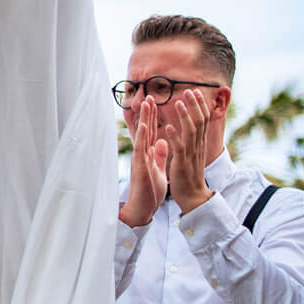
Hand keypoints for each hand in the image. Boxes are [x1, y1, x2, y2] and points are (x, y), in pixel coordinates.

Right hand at [120, 98, 168, 227]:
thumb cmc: (149, 190)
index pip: (151, 132)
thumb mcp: (158, 168)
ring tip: (146, 104)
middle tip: (149, 96)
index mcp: (148, 154)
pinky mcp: (140, 166)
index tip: (155, 102)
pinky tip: (145, 125)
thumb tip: (163, 142)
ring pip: (142, 134)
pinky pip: (141, 149)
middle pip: (145, 129)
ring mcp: (139, 158)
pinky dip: (142, 136)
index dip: (153, 117)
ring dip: (144, 119)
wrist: (143, 207)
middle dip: (147, 112)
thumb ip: (160, 155)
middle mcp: (142, 153)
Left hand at [162, 87, 214, 212]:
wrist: (192, 196)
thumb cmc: (189, 175)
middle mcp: (197, 146)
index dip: (199, 105)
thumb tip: (190, 127)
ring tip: (178, 102)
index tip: (195, 92)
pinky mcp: (182, 163)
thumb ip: (191, 140)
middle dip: (194, 105)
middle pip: (199, 121)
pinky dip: (175, 136)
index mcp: (198, 143)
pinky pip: (179, 148)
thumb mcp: (192, 154)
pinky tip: (168, 127)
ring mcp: (190, 154)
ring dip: (184, 116)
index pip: (202, 120)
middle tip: (189, 90)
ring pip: (191, 131)